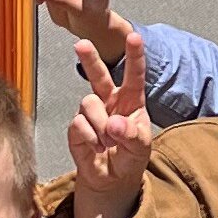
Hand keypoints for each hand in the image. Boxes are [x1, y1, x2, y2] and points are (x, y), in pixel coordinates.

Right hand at [66, 32, 153, 210]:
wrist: (112, 180)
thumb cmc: (130, 157)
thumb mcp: (140, 147)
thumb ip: (131, 135)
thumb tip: (114, 123)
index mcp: (131, 101)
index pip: (134, 76)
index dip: (135, 56)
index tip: (134, 37)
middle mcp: (109, 102)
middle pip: (98, 76)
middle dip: (90, 59)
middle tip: (81, 44)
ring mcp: (91, 113)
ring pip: (88, 103)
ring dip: (100, 125)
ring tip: (108, 143)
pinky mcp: (77, 127)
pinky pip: (79, 124)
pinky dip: (90, 138)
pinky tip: (97, 147)